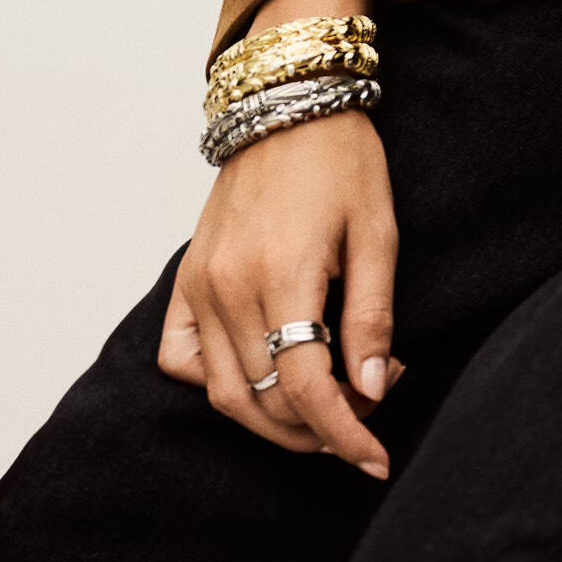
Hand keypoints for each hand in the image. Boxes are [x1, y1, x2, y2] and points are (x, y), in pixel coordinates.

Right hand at [160, 0, 401, 476]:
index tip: (377, 460)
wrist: (288, 102)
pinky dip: (218, 385)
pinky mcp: (187, 278)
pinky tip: (262, 377)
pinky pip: (183, 358)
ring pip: (223, 392)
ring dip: (274, 421)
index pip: (306, 387)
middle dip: (319, 430)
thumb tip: (371, 392)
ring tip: (326, 407)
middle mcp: (227, 286)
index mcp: (281, 273)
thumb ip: (371, 318)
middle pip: (263, 401)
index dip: (346, 434)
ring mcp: (199, 284)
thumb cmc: (343, 160)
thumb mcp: (378, 234)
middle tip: (366, 417)